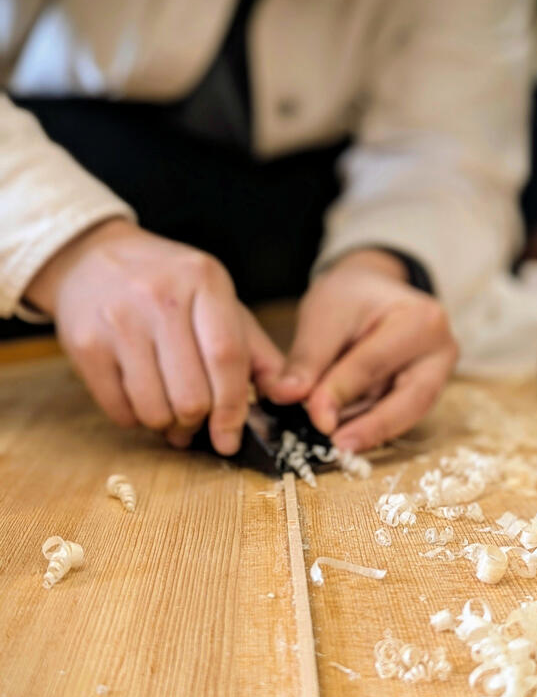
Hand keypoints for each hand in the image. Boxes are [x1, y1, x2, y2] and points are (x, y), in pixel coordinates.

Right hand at [25, 219, 282, 452]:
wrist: (92, 258)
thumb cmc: (168, 288)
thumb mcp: (219, 302)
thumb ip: (256, 352)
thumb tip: (291, 397)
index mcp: (204, 281)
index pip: (226, 358)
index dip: (232, 409)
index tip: (230, 438)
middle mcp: (160, 297)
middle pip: (191, 394)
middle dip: (198, 421)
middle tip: (195, 419)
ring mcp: (119, 320)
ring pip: (154, 409)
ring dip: (166, 424)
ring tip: (167, 408)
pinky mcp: (86, 344)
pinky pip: (119, 410)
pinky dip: (135, 419)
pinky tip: (139, 397)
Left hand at [268, 249, 457, 450]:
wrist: (368, 291)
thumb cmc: (350, 296)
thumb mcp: (324, 315)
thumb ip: (308, 356)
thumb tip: (286, 395)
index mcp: (423, 320)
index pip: (375, 363)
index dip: (341, 391)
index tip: (313, 415)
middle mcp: (440, 352)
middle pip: (409, 400)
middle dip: (372, 427)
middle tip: (338, 447)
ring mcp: (436, 376)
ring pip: (404, 415)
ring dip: (367, 431)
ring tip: (332, 444)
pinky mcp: (421, 394)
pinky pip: (396, 417)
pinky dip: (367, 427)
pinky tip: (341, 435)